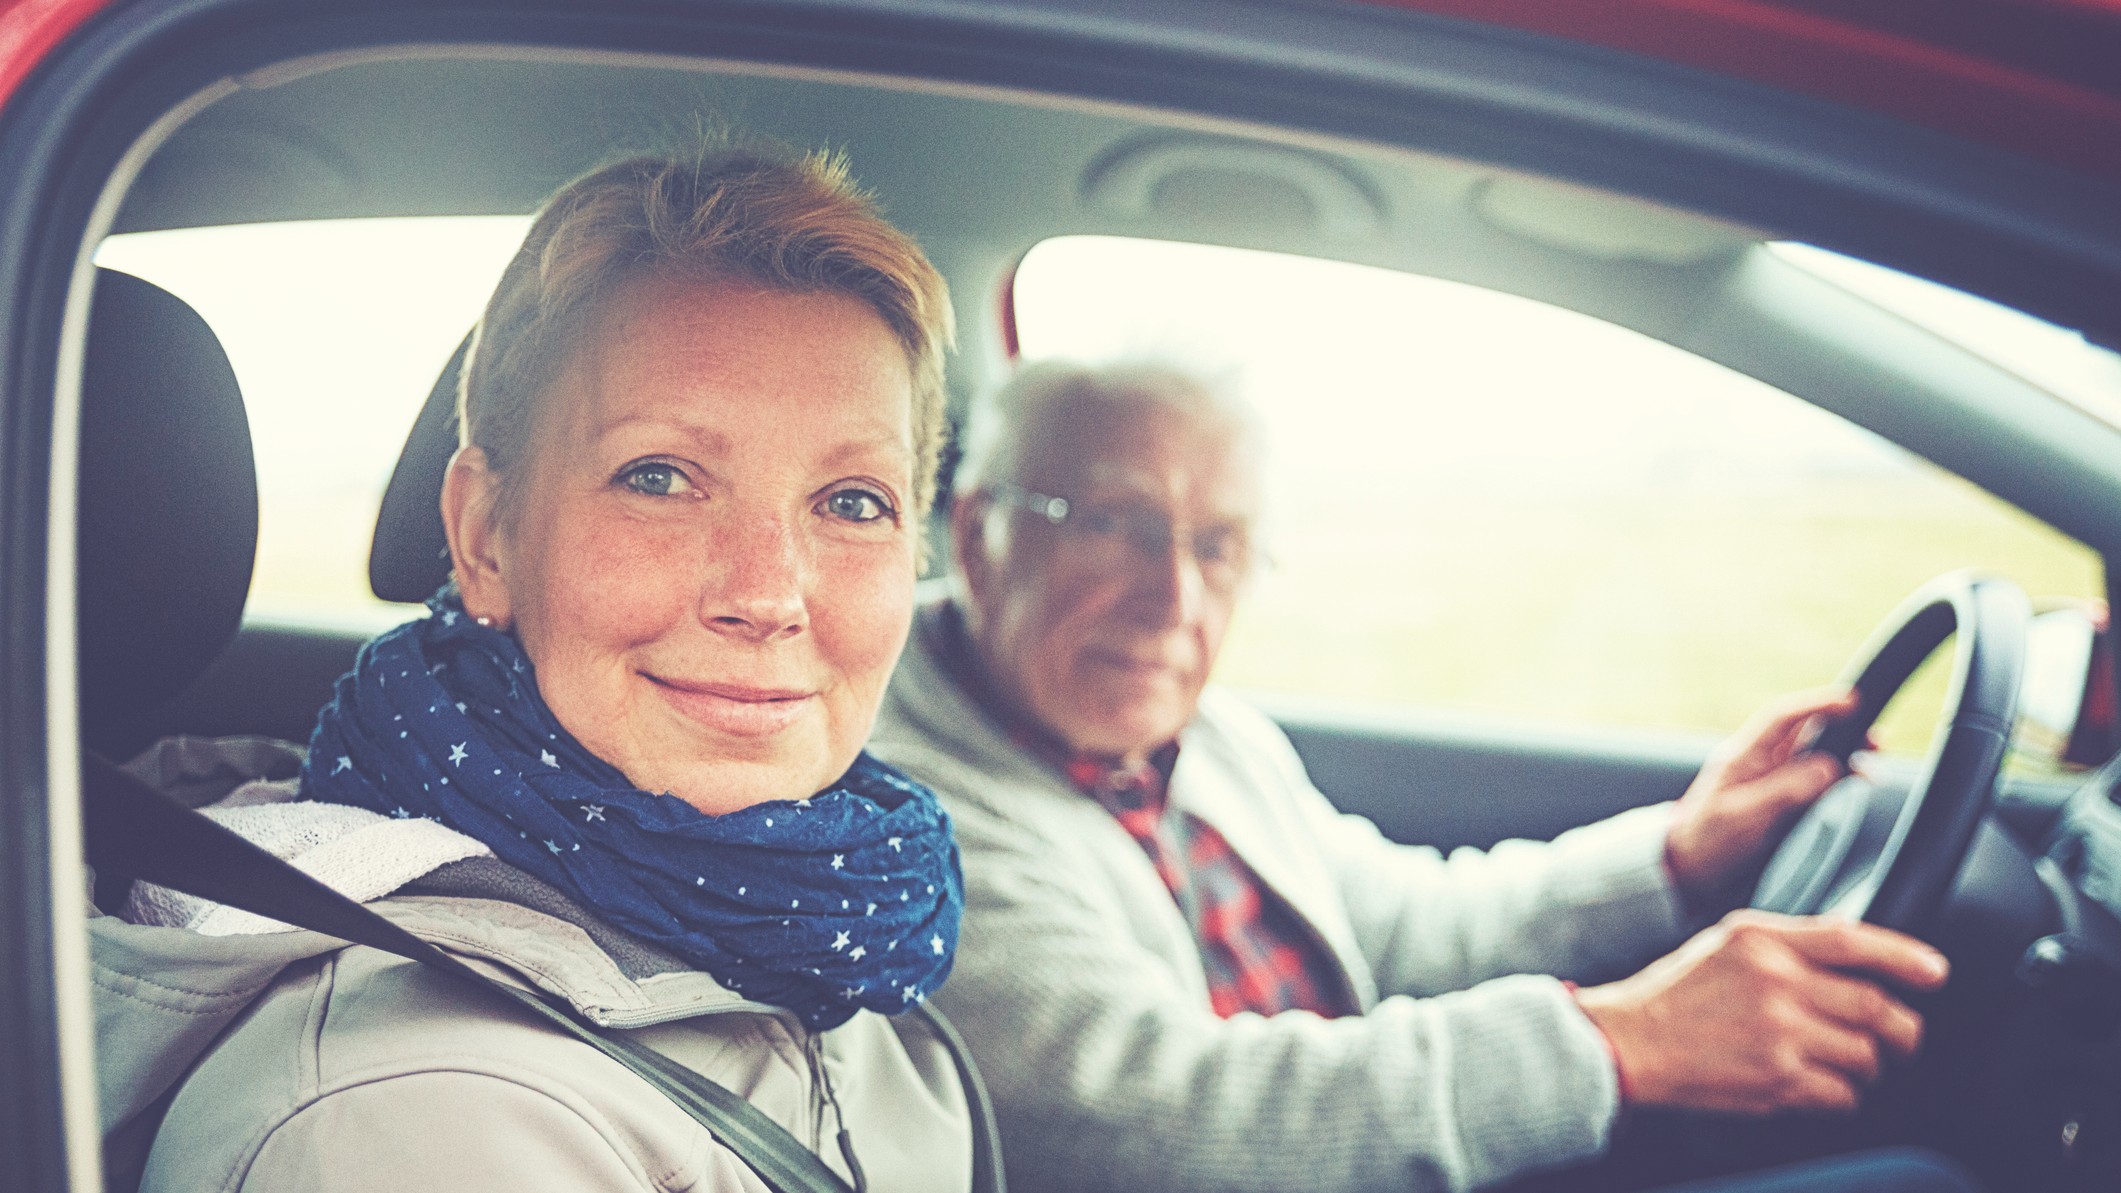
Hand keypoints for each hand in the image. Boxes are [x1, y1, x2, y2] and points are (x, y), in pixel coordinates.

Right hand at [1575, 910, 1948, 1113]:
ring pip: (1866, 1055)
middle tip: (1904, 1035)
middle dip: (1903, 1028)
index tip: (1935, 972)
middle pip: (1874, 1006)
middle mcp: (1774, 982)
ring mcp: (1778, 1033)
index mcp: (1762, 939)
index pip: (1853, 940)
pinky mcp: (1776, 1079)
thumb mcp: (1730, 942)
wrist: (1634, 1039)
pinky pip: (1842, 1094)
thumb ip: (1789, 942)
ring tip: (1851, 1062)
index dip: (1905, 957)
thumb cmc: (1680, 991)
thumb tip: (1857, 954)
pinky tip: (1822, 1083)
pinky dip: (1843, 1094)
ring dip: (1870, 1064)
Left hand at [1665, 687, 1859, 904]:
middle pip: (1803, 731)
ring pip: (1812, 753)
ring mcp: (1768, 779)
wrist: (1689, 869)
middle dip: (1840, 727)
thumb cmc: (1708, 842)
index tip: (1850, 702)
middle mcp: (1757, 761)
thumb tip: (1828, 767)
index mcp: (1742, 756)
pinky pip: (1811, 778)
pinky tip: (1854, 782)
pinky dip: (1836, 776)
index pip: (1781, 717)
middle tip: (1875, 741)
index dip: (1816, 704)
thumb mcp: (1744, 817)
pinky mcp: (1777, 798)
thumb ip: (1784, 791)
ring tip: (1872, 763)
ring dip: (1843, 753)